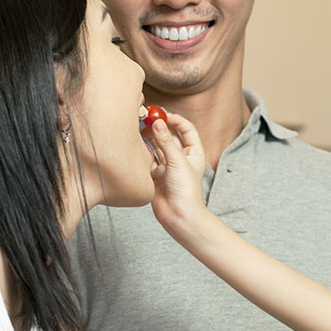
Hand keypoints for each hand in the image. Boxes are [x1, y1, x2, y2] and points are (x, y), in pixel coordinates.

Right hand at [147, 113, 207, 235]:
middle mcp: (180, 157)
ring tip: (139, 129)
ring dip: (149, 137)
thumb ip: (165, 142)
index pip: (186, 129)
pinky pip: (148, 158)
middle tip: (146, 118)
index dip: (175, 120)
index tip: (162, 114)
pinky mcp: (156, 174)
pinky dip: (143, 151)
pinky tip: (137, 145)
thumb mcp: (177, 162)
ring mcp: (168, 165)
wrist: (178, 216)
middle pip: (169, 135)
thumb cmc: (186, 191)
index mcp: (193, 152)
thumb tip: (157, 123)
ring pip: (157, 145)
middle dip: (159, 126)